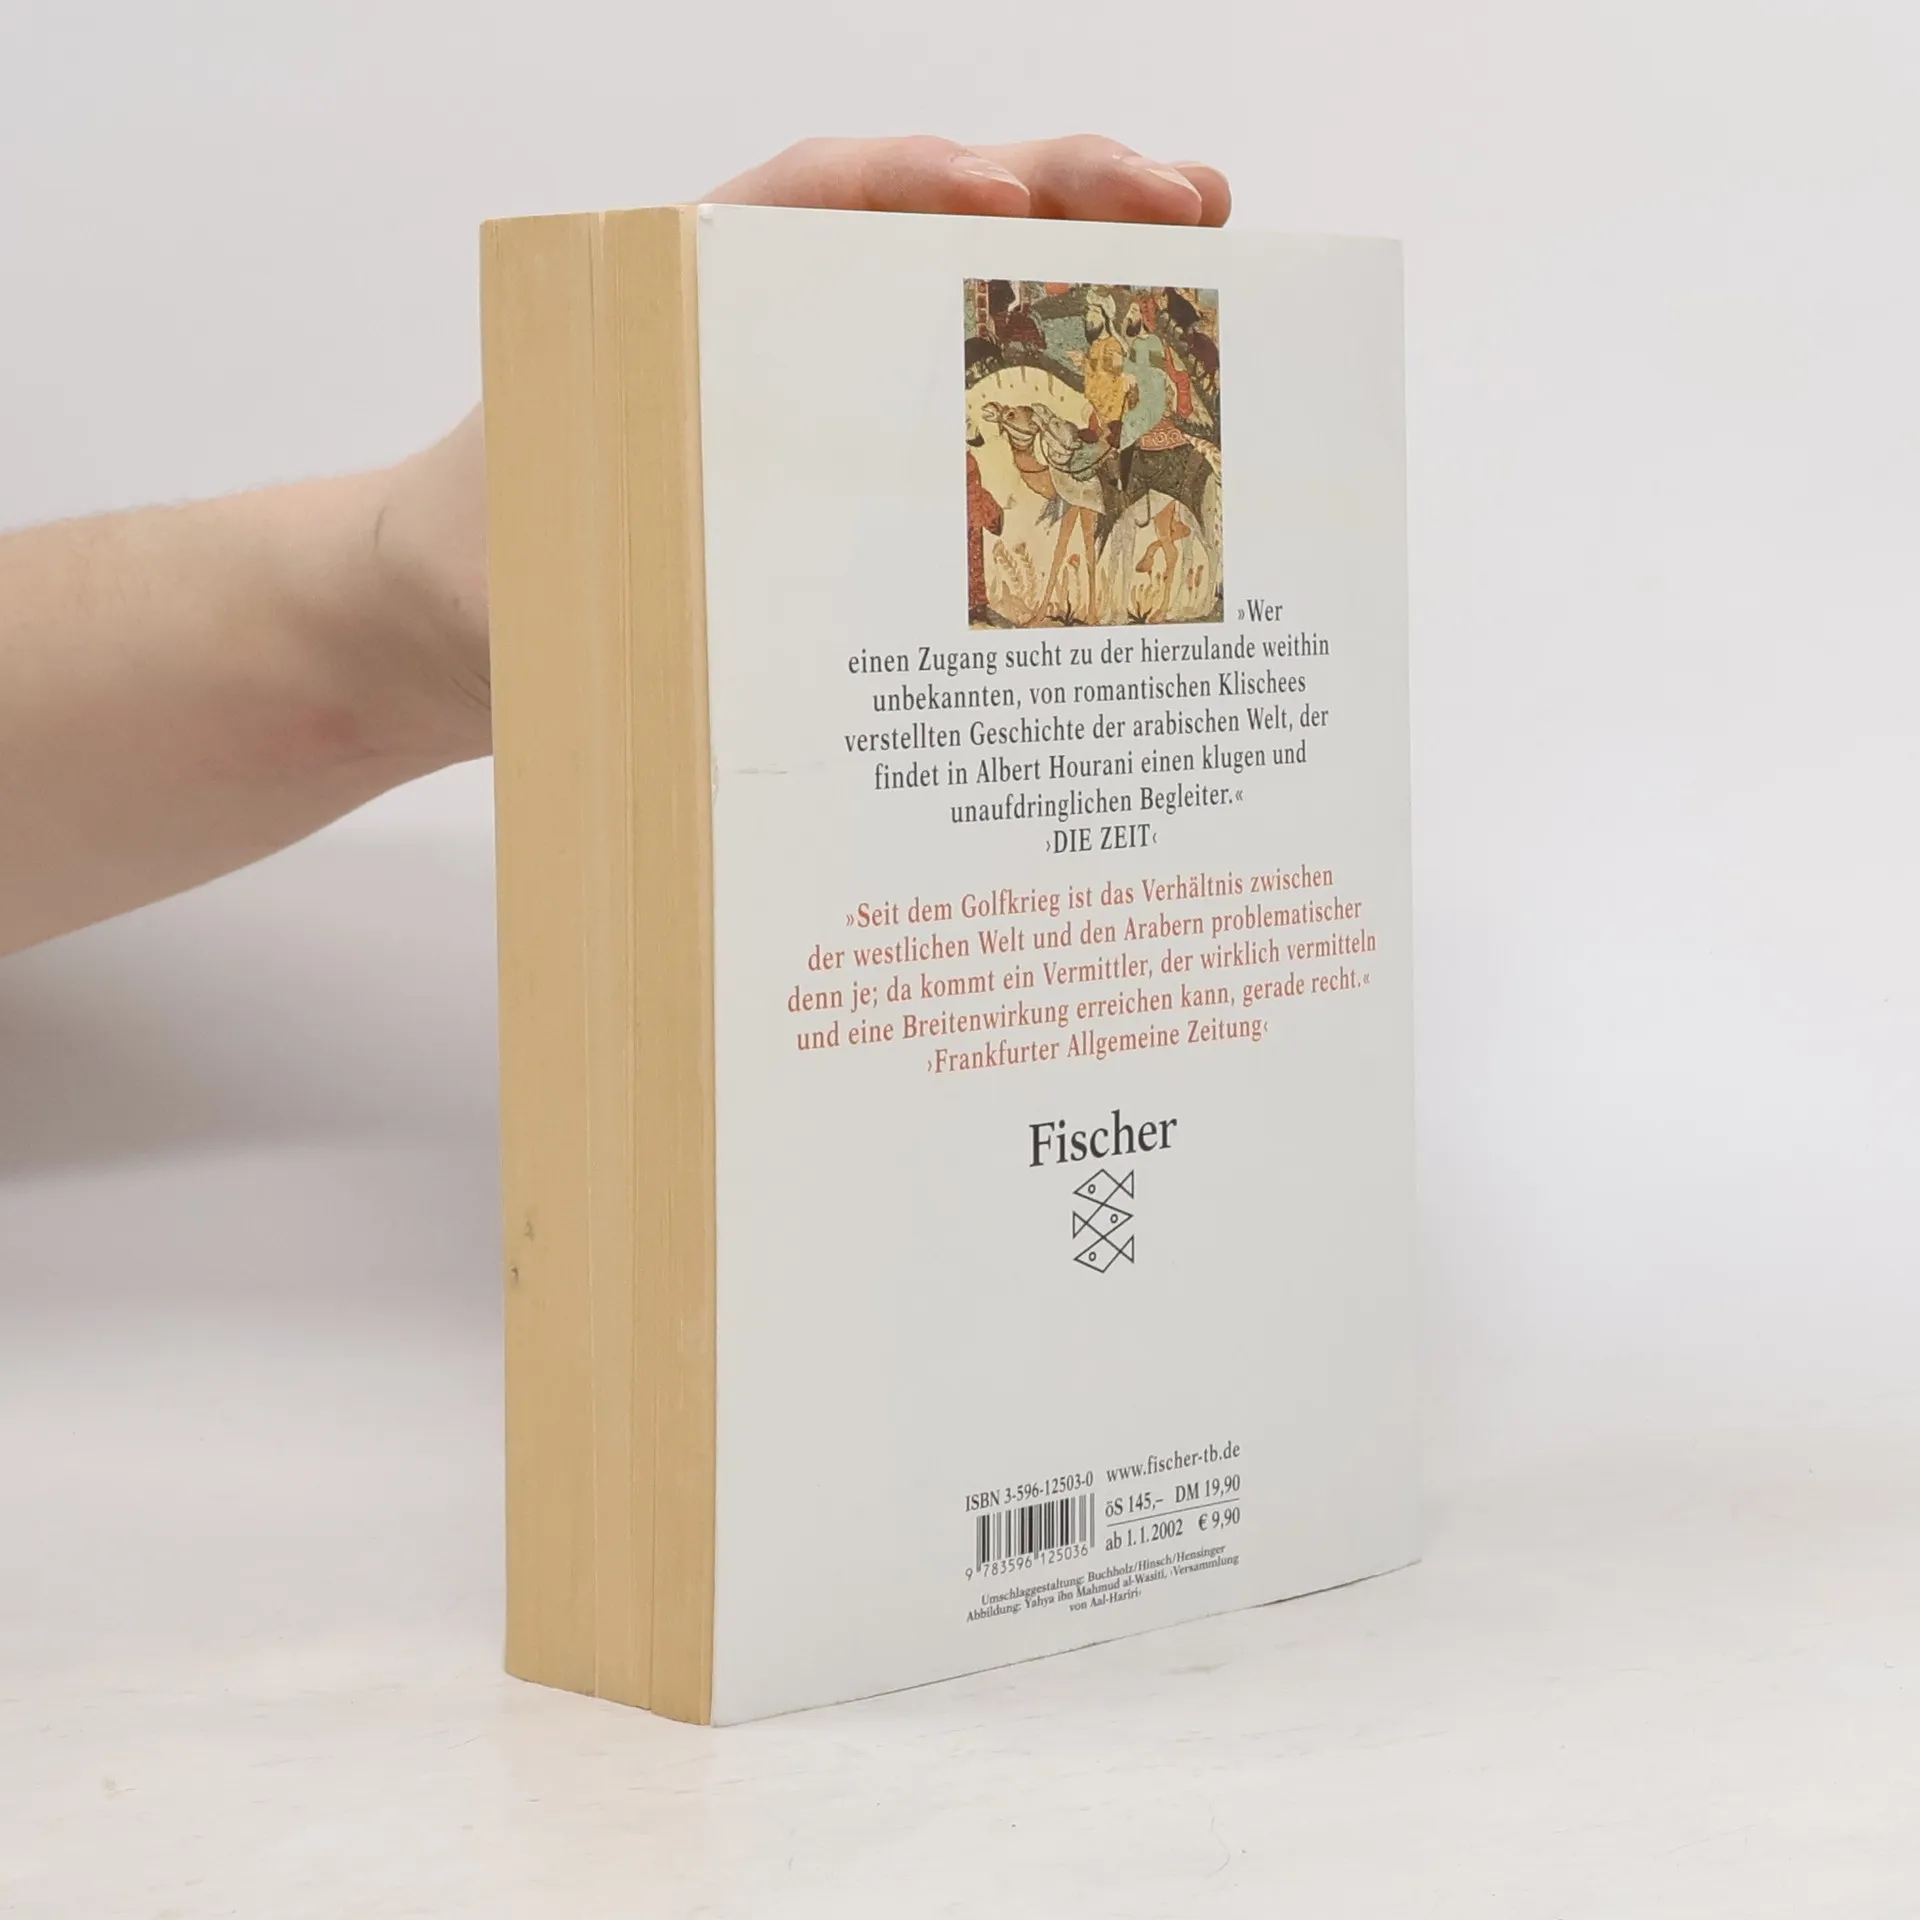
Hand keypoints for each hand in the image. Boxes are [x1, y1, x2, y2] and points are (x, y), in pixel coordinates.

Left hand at [376, 134, 1232, 759]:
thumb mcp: (542, 559)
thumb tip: (732, 624)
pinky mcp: (846, 454)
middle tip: (1190, 203)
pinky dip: (1054, 385)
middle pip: (927, 222)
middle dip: (1063, 198)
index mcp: (688, 293)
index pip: (815, 198)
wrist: (452, 621)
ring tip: (1207, 255)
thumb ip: (621, 562)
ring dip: (1087, 271)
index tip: (996, 203)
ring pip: (966, 296)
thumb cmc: (487, 570)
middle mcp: (771, 317)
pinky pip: (962, 400)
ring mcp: (819, 380)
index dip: (911, 188)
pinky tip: (1137, 401)